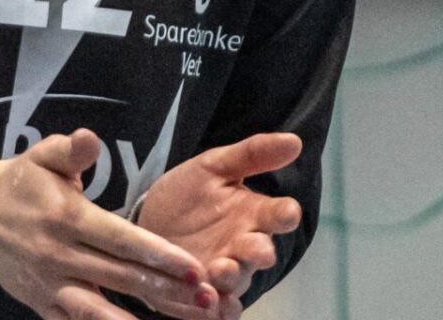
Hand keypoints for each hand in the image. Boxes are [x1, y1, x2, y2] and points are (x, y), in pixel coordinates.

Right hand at [0, 128, 221, 319]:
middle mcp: (60, 255)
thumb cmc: (20, 182)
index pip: (120, 239)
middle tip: (206, 299)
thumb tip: (91, 138)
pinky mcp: (39, 304)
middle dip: (164, 290)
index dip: (158, 255)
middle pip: (119, 276)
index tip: (193, 268)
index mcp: (67, 218)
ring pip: (97, 310)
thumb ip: (70, 151)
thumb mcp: (42, 157)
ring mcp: (49, 284)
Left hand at [136, 133, 304, 307]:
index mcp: (253, 214)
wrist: (147, 221)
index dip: (285, 214)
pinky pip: (218, 307)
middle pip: (262, 253)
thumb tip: (295, 140)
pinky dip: (216, 307)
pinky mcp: (202, 292)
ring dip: (231, 277)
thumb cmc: (188, 195)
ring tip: (217, 269)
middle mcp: (244, 246)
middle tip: (250, 249)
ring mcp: (224, 271)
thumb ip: (252, 154)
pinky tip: (207, 300)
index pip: (280, 215)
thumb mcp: (213, 166)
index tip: (285, 211)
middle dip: (258, 252)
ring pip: (238, 281)